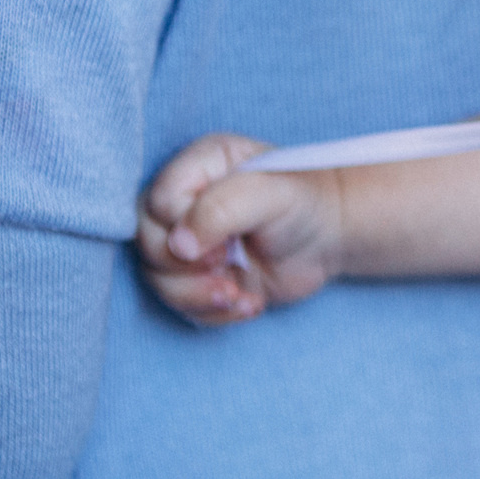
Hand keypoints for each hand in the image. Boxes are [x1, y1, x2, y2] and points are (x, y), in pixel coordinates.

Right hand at [136, 133, 345, 324]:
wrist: (332, 236)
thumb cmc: (305, 203)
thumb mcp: (273, 194)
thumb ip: (222, 209)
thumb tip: (178, 245)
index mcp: (199, 166)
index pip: (158, 201)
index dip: (183, 228)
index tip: (224, 242)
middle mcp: (184, 202)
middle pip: (147, 242)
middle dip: (186, 268)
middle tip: (227, 266)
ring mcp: (188, 240)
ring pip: (157, 278)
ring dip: (197, 296)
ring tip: (239, 295)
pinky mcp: (199, 275)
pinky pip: (182, 303)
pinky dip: (213, 312)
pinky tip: (248, 303)